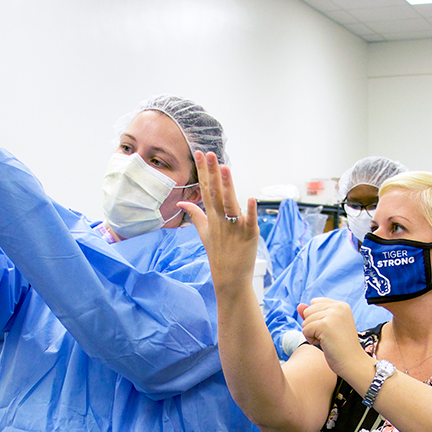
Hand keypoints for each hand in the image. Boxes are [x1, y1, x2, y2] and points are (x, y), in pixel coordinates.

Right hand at [178, 150, 258, 293]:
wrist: (229, 277)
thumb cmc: (218, 253)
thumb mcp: (204, 232)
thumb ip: (195, 215)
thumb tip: (181, 204)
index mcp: (212, 216)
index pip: (205, 189)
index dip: (203, 171)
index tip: (200, 154)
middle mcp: (221, 219)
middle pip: (216, 193)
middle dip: (212, 173)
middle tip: (210, 154)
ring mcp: (235, 226)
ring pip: (230, 203)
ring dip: (227, 186)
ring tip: (225, 169)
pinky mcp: (249, 234)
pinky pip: (249, 220)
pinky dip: (250, 211)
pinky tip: (250, 198)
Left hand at [299, 298, 367, 377]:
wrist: (352, 362)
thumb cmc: (340, 347)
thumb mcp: (326, 326)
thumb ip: (313, 314)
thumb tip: (299, 305)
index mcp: (341, 305)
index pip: (315, 302)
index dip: (316, 318)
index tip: (329, 329)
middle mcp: (338, 307)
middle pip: (308, 310)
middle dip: (312, 325)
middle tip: (328, 336)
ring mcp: (332, 315)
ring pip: (306, 320)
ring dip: (312, 334)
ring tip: (327, 340)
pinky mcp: (325, 325)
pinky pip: (305, 329)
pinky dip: (311, 339)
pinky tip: (324, 344)